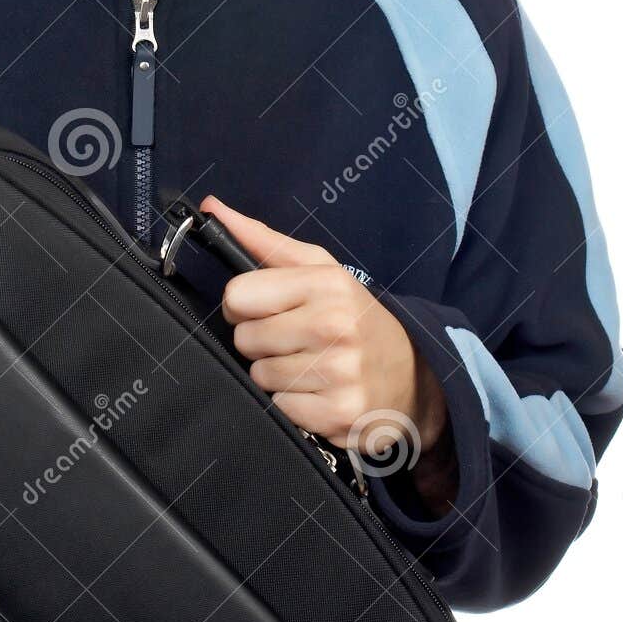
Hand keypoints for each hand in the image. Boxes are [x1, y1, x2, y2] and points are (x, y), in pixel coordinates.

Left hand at [198, 195, 449, 456]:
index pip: (238, 295)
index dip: (242, 305)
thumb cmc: (353, 315)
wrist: (412, 372)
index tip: (262, 310)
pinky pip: (279, 408)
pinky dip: (293, 404)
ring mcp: (338, 372)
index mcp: (325, 283)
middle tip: (293, 340)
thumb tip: (210, 207)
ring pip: (259, 376)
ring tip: (308, 365)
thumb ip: (262, 240)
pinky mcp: (339, 413)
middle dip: (261, 342)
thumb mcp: (318, 269)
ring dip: (276, 374)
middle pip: (244, 339)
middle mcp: (333, 325)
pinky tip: (318, 392)